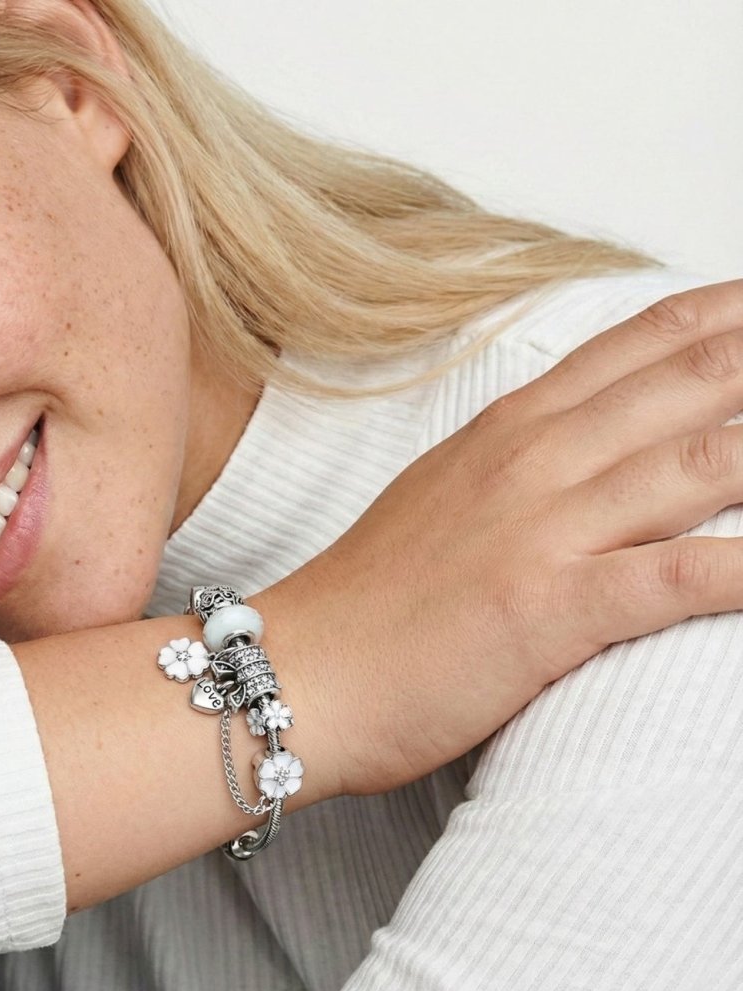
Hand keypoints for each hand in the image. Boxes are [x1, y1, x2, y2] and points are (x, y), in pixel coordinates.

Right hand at [262, 279, 742, 793]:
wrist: (296, 670)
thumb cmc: (366, 604)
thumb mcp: (440, 503)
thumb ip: (514, 468)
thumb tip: (582, 458)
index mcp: (507, 432)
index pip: (644, 345)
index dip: (732, 315)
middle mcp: (535, 461)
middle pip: (697, 383)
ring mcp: (543, 528)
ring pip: (708, 461)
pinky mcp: (548, 606)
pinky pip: (684, 574)